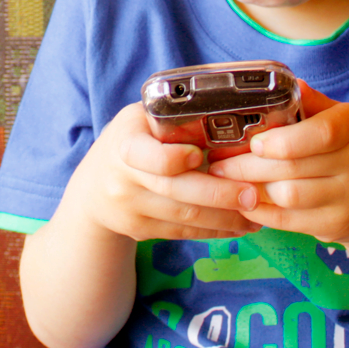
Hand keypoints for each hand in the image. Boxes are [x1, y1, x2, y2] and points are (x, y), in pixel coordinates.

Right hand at [57, 103, 261, 241]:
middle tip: (254, 195)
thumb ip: (173, 120)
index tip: (200, 156)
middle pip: (176, 191)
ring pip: (184, 218)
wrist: (93, 188)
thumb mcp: (140, 121)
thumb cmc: (131, 142)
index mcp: (125, 142)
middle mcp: (123, 178)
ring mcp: (130, 208)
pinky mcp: (139, 230)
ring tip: (256, 213)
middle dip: (220, 195)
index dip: (175, 158)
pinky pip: (182, 233)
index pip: (150, 156)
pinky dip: (214, 230)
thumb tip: (234, 114)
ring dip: (225, 218)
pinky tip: (238, 225)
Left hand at [209, 80, 348, 245]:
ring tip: (225, 182)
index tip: (253, 143)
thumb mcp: (340, 120)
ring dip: (249, 188)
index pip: (319, 133)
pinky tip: (243, 202)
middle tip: (217, 164)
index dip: (280, 141)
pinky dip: (260, 211)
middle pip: (292, 167)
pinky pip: (288, 220)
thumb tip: (286, 82)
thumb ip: (311, 104)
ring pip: (287, 195)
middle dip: (245, 166)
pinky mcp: (337, 224)